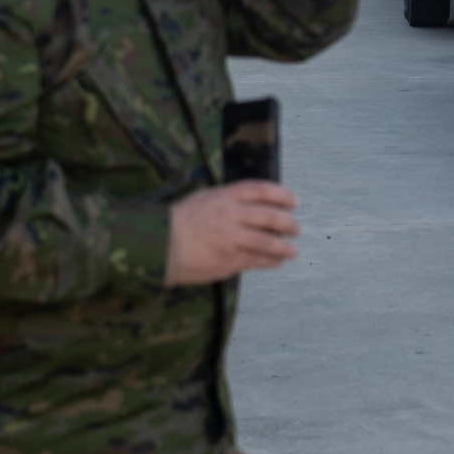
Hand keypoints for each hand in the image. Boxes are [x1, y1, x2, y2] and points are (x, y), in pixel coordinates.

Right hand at [164, 180, 299, 285]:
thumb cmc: (179, 221)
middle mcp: (231, 215)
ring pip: (268, 243)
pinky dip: (270, 262)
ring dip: (284, 248)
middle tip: (296, 229)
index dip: (282, 195)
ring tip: (293, 251)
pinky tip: (276, 262)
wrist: (157, 246)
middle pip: (270, 217)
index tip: (294, 202)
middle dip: (288, 224)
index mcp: (224, 196)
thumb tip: (255, 206)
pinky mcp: (229, 261)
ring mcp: (231, 239)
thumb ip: (229, 201)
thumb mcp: (204, 199)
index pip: (261, 191)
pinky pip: (256, 261)